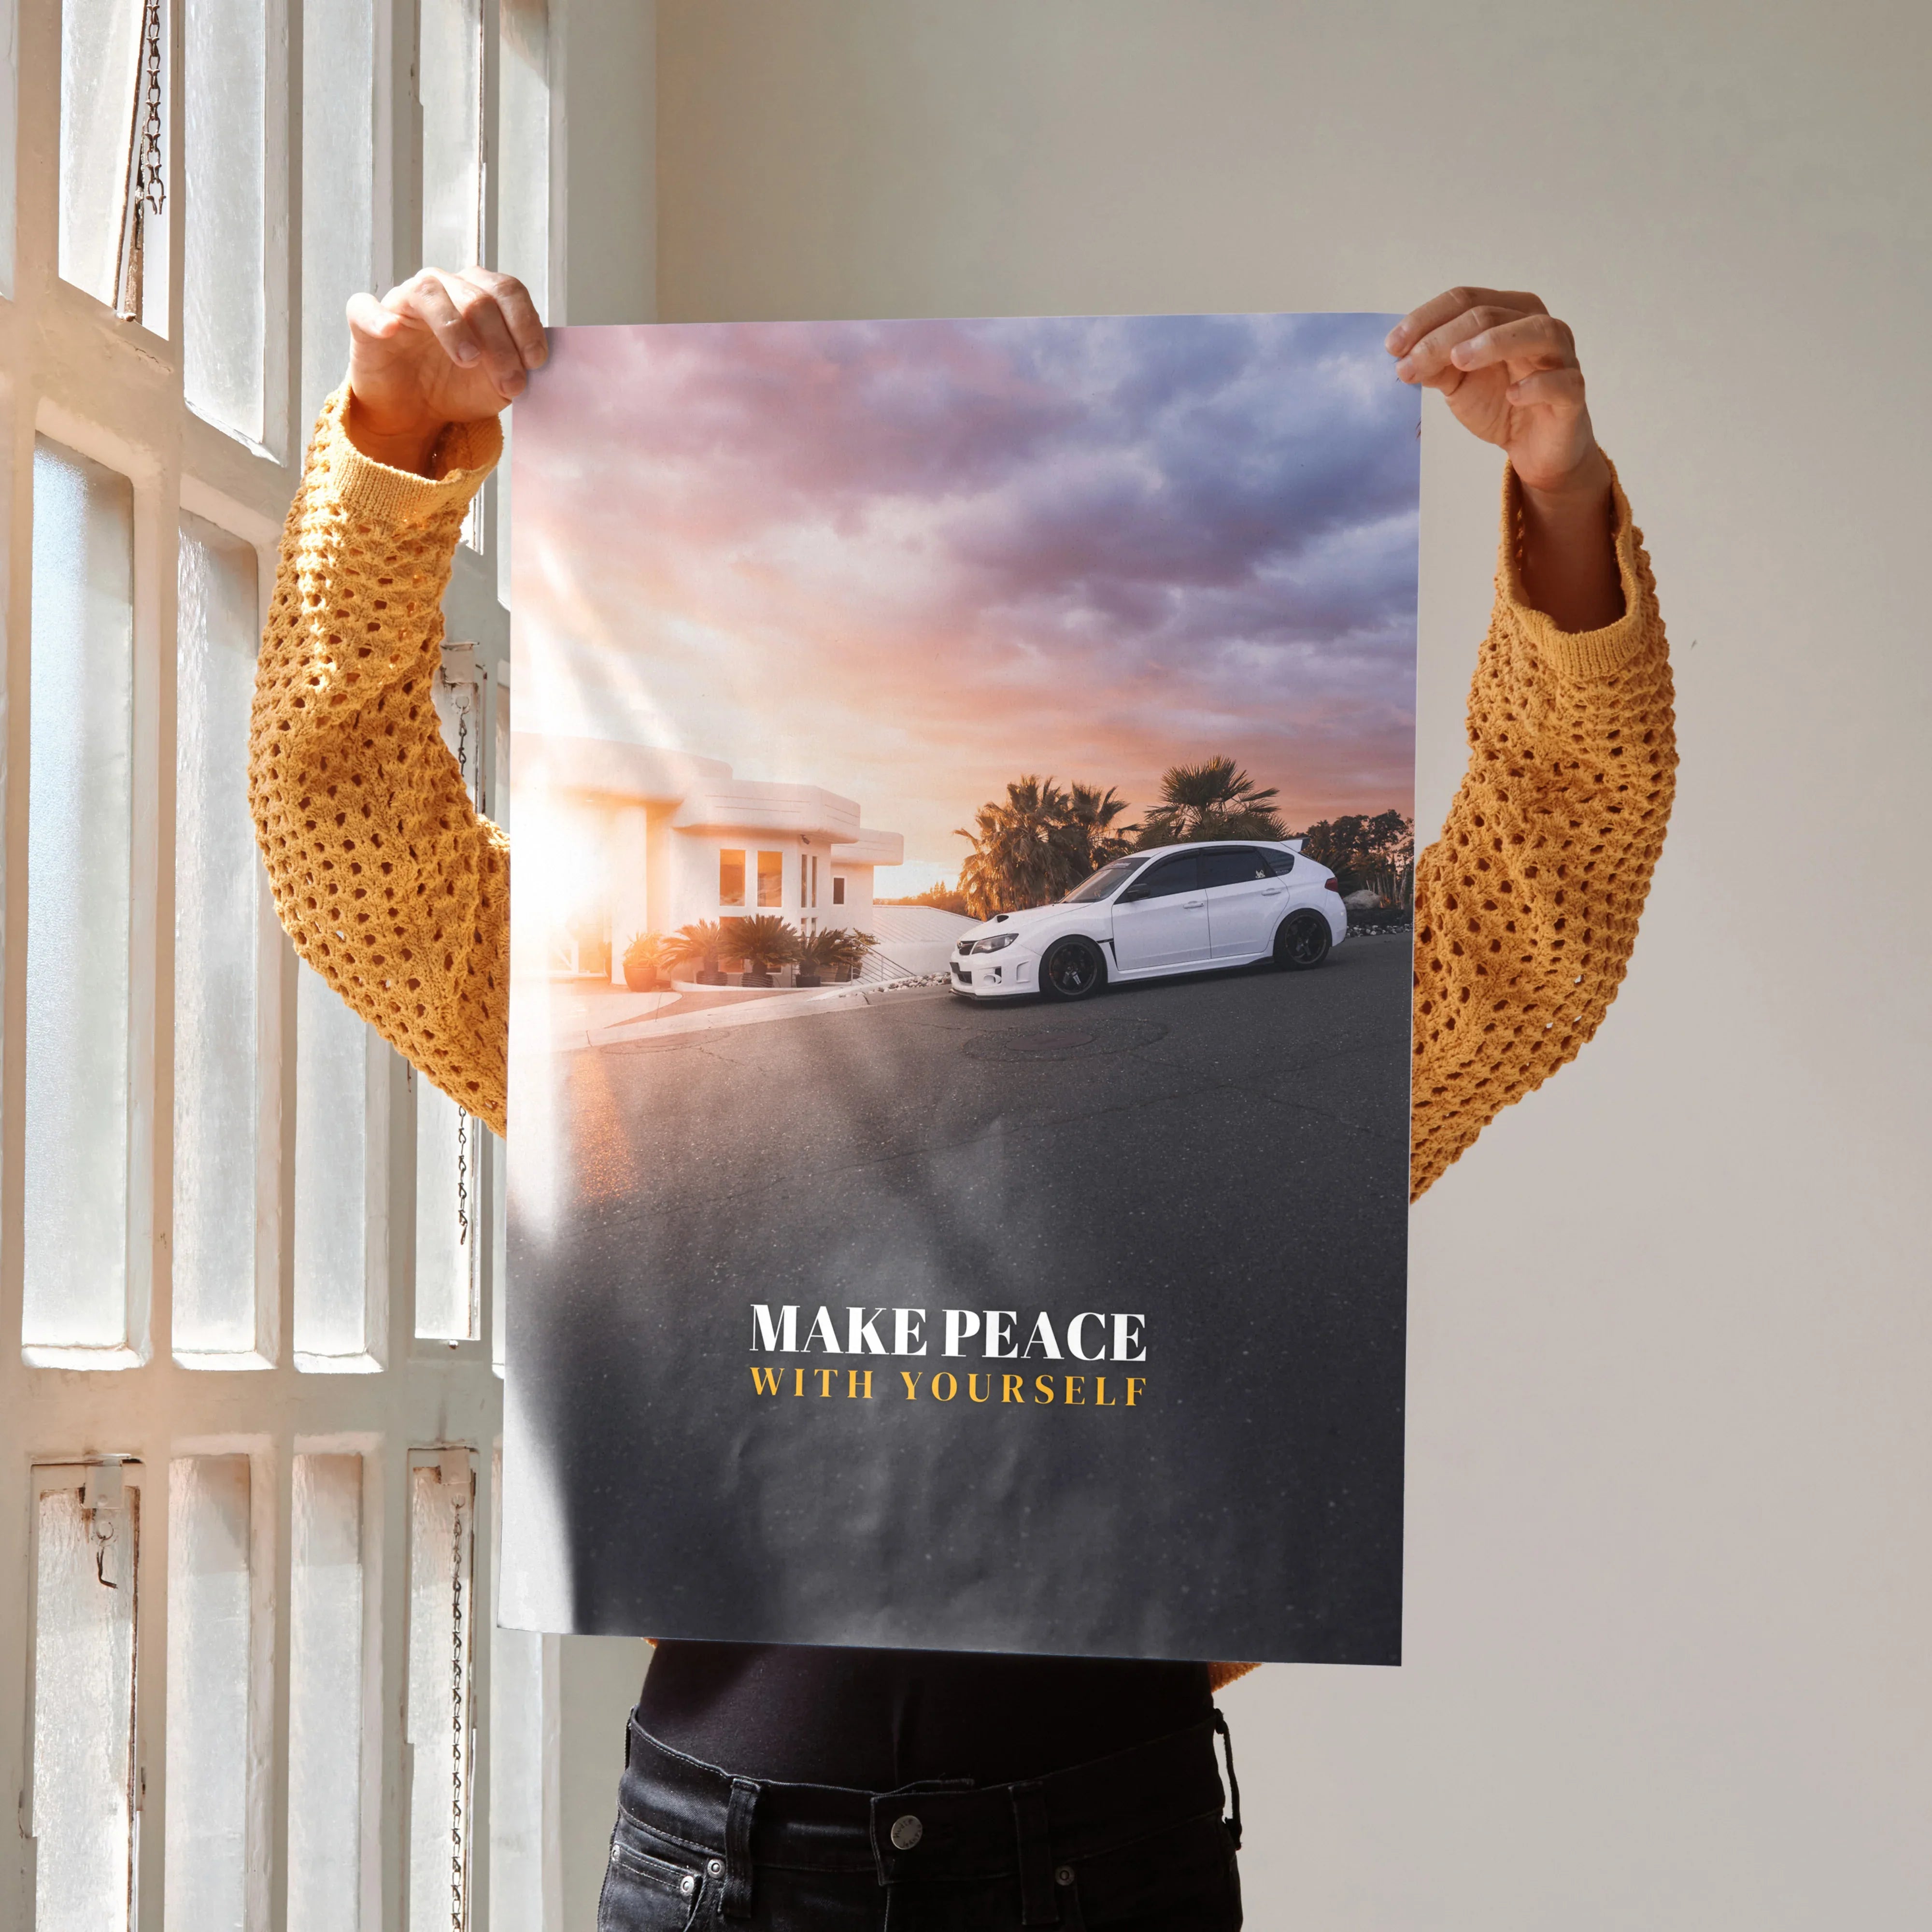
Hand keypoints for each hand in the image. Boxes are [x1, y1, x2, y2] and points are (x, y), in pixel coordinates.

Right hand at [344, 267, 546, 474]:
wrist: (414, 413)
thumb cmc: (457, 387)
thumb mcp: (497, 384)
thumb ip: (517, 367)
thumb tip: (533, 362)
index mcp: (478, 294)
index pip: (507, 291)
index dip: (525, 324)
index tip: (536, 361)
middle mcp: (443, 288)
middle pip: (477, 297)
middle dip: (500, 342)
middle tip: (509, 382)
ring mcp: (404, 300)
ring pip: (429, 293)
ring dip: (454, 328)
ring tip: (469, 361)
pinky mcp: (366, 321)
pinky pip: (365, 307)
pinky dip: (378, 316)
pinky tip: (391, 331)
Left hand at [1389, 287, 1621, 628]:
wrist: (1534, 448)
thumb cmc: (1500, 403)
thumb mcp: (1458, 383)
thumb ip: (1435, 365)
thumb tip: (1403, 356)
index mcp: (1508, 313)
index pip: (1465, 300)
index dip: (1426, 319)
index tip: (1392, 347)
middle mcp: (1537, 325)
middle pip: (1490, 314)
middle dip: (1444, 337)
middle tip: (1410, 364)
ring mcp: (1560, 357)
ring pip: (1536, 332)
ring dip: (1494, 342)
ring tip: (1458, 360)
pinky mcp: (1572, 394)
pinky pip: (1562, 382)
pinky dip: (1537, 385)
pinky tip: (1512, 394)